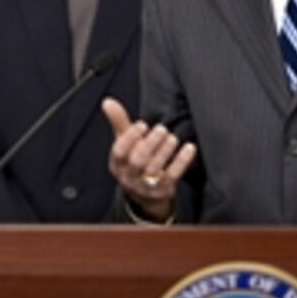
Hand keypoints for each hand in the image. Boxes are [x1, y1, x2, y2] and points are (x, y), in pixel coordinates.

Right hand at [101, 97, 196, 222]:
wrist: (144, 196)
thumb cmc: (133, 161)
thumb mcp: (124, 143)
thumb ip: (118, 122)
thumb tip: (108, 101)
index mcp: (117, 164)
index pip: (119, 152)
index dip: (130, 138)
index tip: (142, 124)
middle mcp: (128, 177)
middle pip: (137, 161)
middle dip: (149, 144)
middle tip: (161, 129)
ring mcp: (145, 186)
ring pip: (154, 169)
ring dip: (164, 151)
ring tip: (172, 137)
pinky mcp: (162, 191)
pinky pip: (172, 176)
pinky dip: (181, 161)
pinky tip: (189, 148)